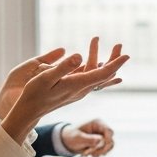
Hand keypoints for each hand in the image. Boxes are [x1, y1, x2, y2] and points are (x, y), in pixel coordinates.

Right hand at [0, 38, 129, 142]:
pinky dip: (100, 70)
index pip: (102, 74)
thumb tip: (79, 55)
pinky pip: (92, 80)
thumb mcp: (46, 77)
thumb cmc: (34, 93)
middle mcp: (81, 89)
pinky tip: (101, 66)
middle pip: (104, 75)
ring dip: (107, 64)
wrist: (29, 110)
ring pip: (99, 77)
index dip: (115, 64)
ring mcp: (78, 91)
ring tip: (114, 51)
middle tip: (120, 46)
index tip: (126, 55)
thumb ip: (63, 67)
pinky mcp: (74, 90)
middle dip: (114, 60)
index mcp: (77, 85)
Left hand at [61, 119, 114, 156]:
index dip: (107, 140)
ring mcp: (103, 136)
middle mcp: (102, 129)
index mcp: (97, 122)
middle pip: (110, 141)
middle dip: (100, 149)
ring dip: (99, 152)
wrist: (68, 141)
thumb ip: (89, 139)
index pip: (109, 131)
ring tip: (87, 153)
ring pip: (109, 147)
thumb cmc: (72, 136)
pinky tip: (89, 154)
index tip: (99, 147)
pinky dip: (98, 154)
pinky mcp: (102, 143)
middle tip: (89, 153)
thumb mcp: (78, 137)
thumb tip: (100, 140)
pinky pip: (106, 150)